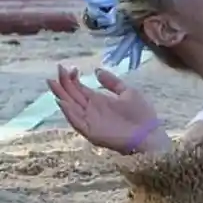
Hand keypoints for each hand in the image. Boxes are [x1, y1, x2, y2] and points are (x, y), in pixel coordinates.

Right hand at [47, 65, 166, 155]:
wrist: (150, 134)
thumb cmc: (141, 114)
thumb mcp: (128, 92)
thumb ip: (112, 82)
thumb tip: (96, 70)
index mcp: (98, 100)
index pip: (79, 88)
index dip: (72, 78)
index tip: (68, 67)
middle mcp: (91, 110)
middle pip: (71, 95)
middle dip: (63, 83)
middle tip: (58, 69)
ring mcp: (90, 121)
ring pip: (70, 107)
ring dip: (61, 95)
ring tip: (53, 83)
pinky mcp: (91, 132)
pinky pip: (77, 122)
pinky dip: (69, 113)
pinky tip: (63, 102)